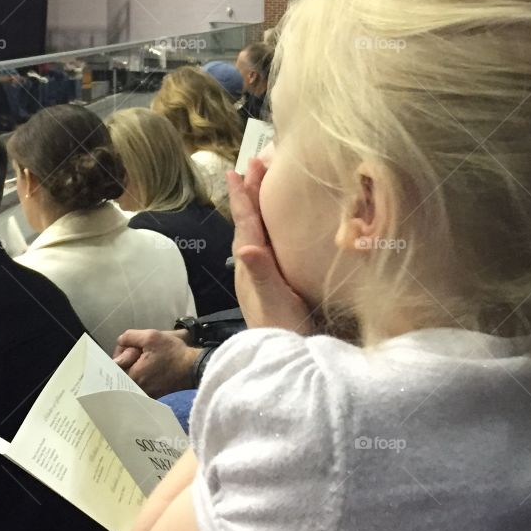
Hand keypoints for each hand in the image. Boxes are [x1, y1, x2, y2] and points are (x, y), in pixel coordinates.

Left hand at [114, 328, 200, 397]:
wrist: (193, 367)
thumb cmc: (173, 352)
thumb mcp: (151, 336)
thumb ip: (130, 337)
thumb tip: (120, 342)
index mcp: (133, 377)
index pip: (115, 364)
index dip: (122, 352)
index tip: (134, 347)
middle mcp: (136, 389)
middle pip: (122, 370)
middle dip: (129, 358)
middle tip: (142, 351)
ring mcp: (144, 394)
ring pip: (130, 375)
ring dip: (136, 364)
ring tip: (148, 357)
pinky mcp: (152, 395)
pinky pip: (139, 381)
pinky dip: (142, 372)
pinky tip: (152, 364)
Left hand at [227, 160, 313, 332]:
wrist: (291, 364)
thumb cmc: (284, 332)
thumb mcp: (275, 301)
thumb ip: (262, 274)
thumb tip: (246, 247)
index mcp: (253, 265)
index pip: (246, 223)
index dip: (243, 196)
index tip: (239, 170)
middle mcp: (254, 267)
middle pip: (249, 222)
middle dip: (250, 193)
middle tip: (255, 165)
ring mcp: (263, 277)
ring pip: (257, 233)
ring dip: (258, 208)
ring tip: (261, 188)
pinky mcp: (276, 286)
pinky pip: (269, 246)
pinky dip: (270, 229)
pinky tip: (277, 230)